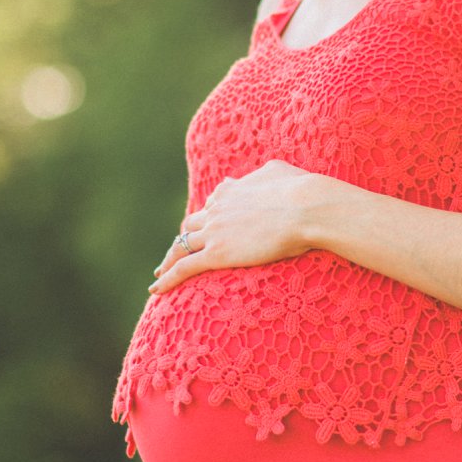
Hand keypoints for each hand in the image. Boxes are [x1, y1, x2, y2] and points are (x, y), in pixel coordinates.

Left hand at [149, 160, 324, 294]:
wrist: (305, 207)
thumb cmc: (301, 190)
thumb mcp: (278, 171)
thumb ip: (264, 173)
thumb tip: (264, 172)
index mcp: (231, 190)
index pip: (212, 204)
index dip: (208, 216)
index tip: (206, 227)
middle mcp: (216, 209)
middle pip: (191, 225)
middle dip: (183, 238)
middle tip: (177, 252)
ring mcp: (214, 231)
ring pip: (181, 246)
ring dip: (169, 259)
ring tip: (161, 272)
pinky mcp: (217, 253)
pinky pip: (184, 267)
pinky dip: (167, 278)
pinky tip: (155, 290)